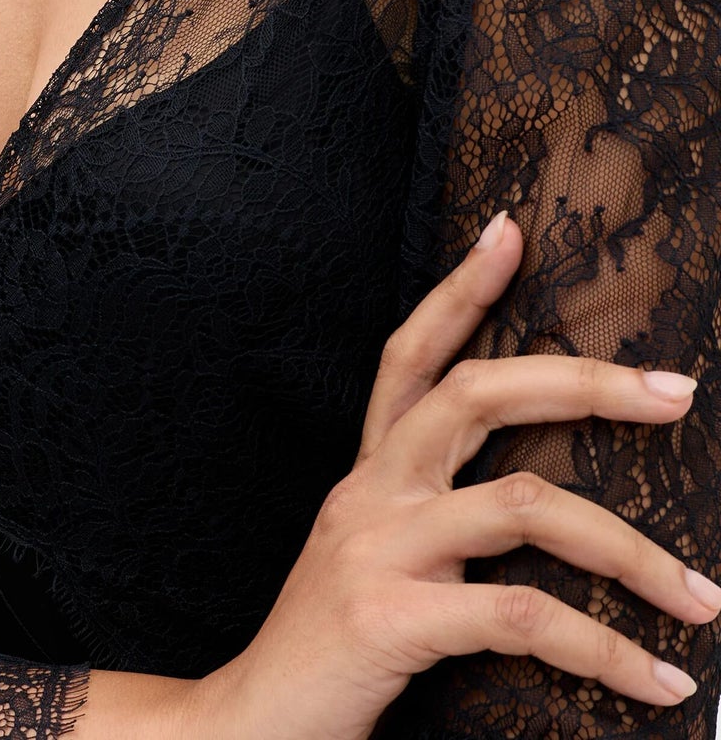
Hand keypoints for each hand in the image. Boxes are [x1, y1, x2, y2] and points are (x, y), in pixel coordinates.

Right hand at [180, 211, 716, 739]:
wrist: (247, 730)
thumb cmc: (330, 652)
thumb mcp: (373, 561)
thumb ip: (433, 524)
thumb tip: (538, 509)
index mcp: (370, 473)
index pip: (412, 354)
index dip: (460, 289)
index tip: (511, 231)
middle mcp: (371, 492)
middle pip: (479, 394)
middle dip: (585, 383)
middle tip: (674, 389)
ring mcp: (378, 549)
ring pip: (523, 505)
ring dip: (631, 550)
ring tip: (703, 596)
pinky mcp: (391, 619)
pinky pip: (521, 616)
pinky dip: (604, 647)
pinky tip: (657, 677)